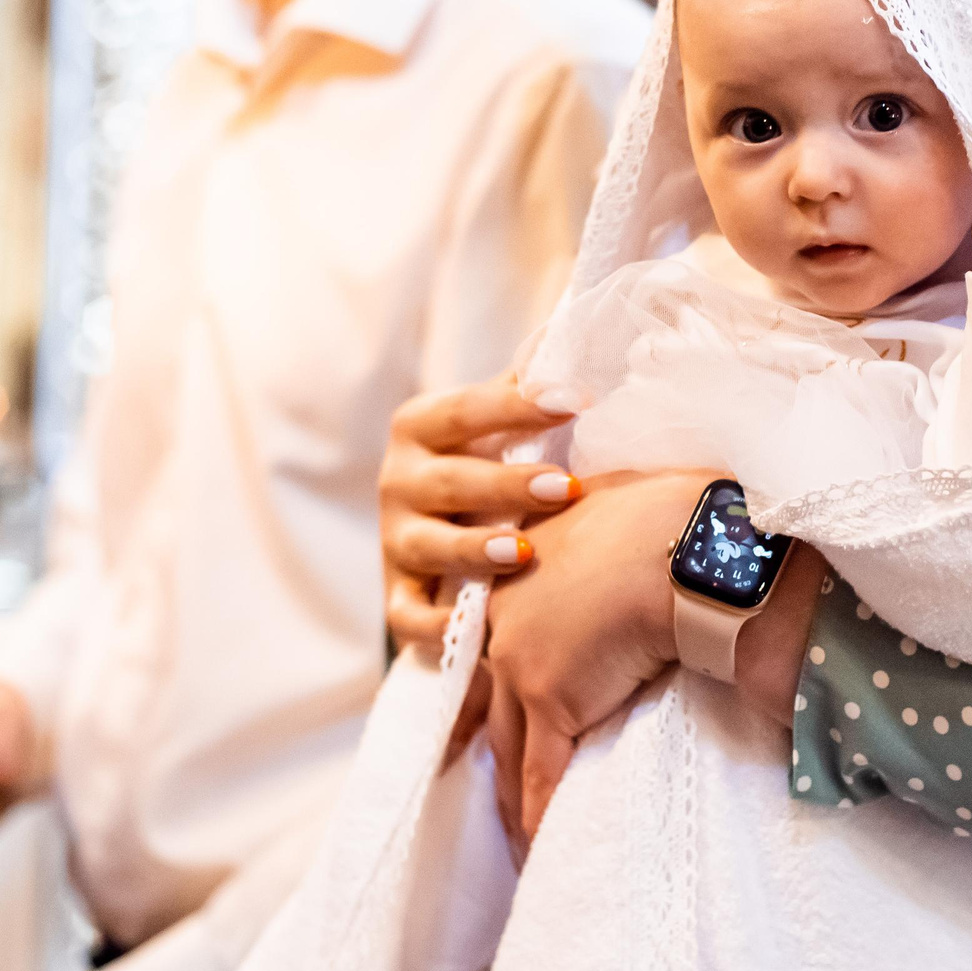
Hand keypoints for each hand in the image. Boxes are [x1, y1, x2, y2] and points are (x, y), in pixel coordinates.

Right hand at [378, 376, 582, 652]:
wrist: (433, 528)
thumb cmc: (484, 462)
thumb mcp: (493, 424)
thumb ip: (525, 389)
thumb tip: (576, 342)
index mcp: (420, 427)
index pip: (467, 410)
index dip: (518, 406)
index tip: (574, 399)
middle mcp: (398, 480)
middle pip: (453, 481)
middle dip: (509, 485)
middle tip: (568, 487)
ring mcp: (396, 540)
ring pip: (431, 546)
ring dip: (476, 550)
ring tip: (525, 553)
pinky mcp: (397, 596)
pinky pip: (410, 616)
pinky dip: (437, 626)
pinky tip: (474, 628)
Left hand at [479, 467, 701, 847]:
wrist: (682, 537)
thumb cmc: (672, 509)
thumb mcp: (620, 498)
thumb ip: (602, 516)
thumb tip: (624, 516)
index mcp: (519, 567)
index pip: (488, 638)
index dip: (485, 683)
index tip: (480, 716)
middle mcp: (502, 614)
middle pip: (490, 700)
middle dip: (492, 749)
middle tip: (495, 790)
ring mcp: (518, 657)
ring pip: (508, 744)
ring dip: (513, 794)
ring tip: (518, 837)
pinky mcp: (549, 698)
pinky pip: (539, 774)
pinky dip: (537, 816)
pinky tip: (537, 847)